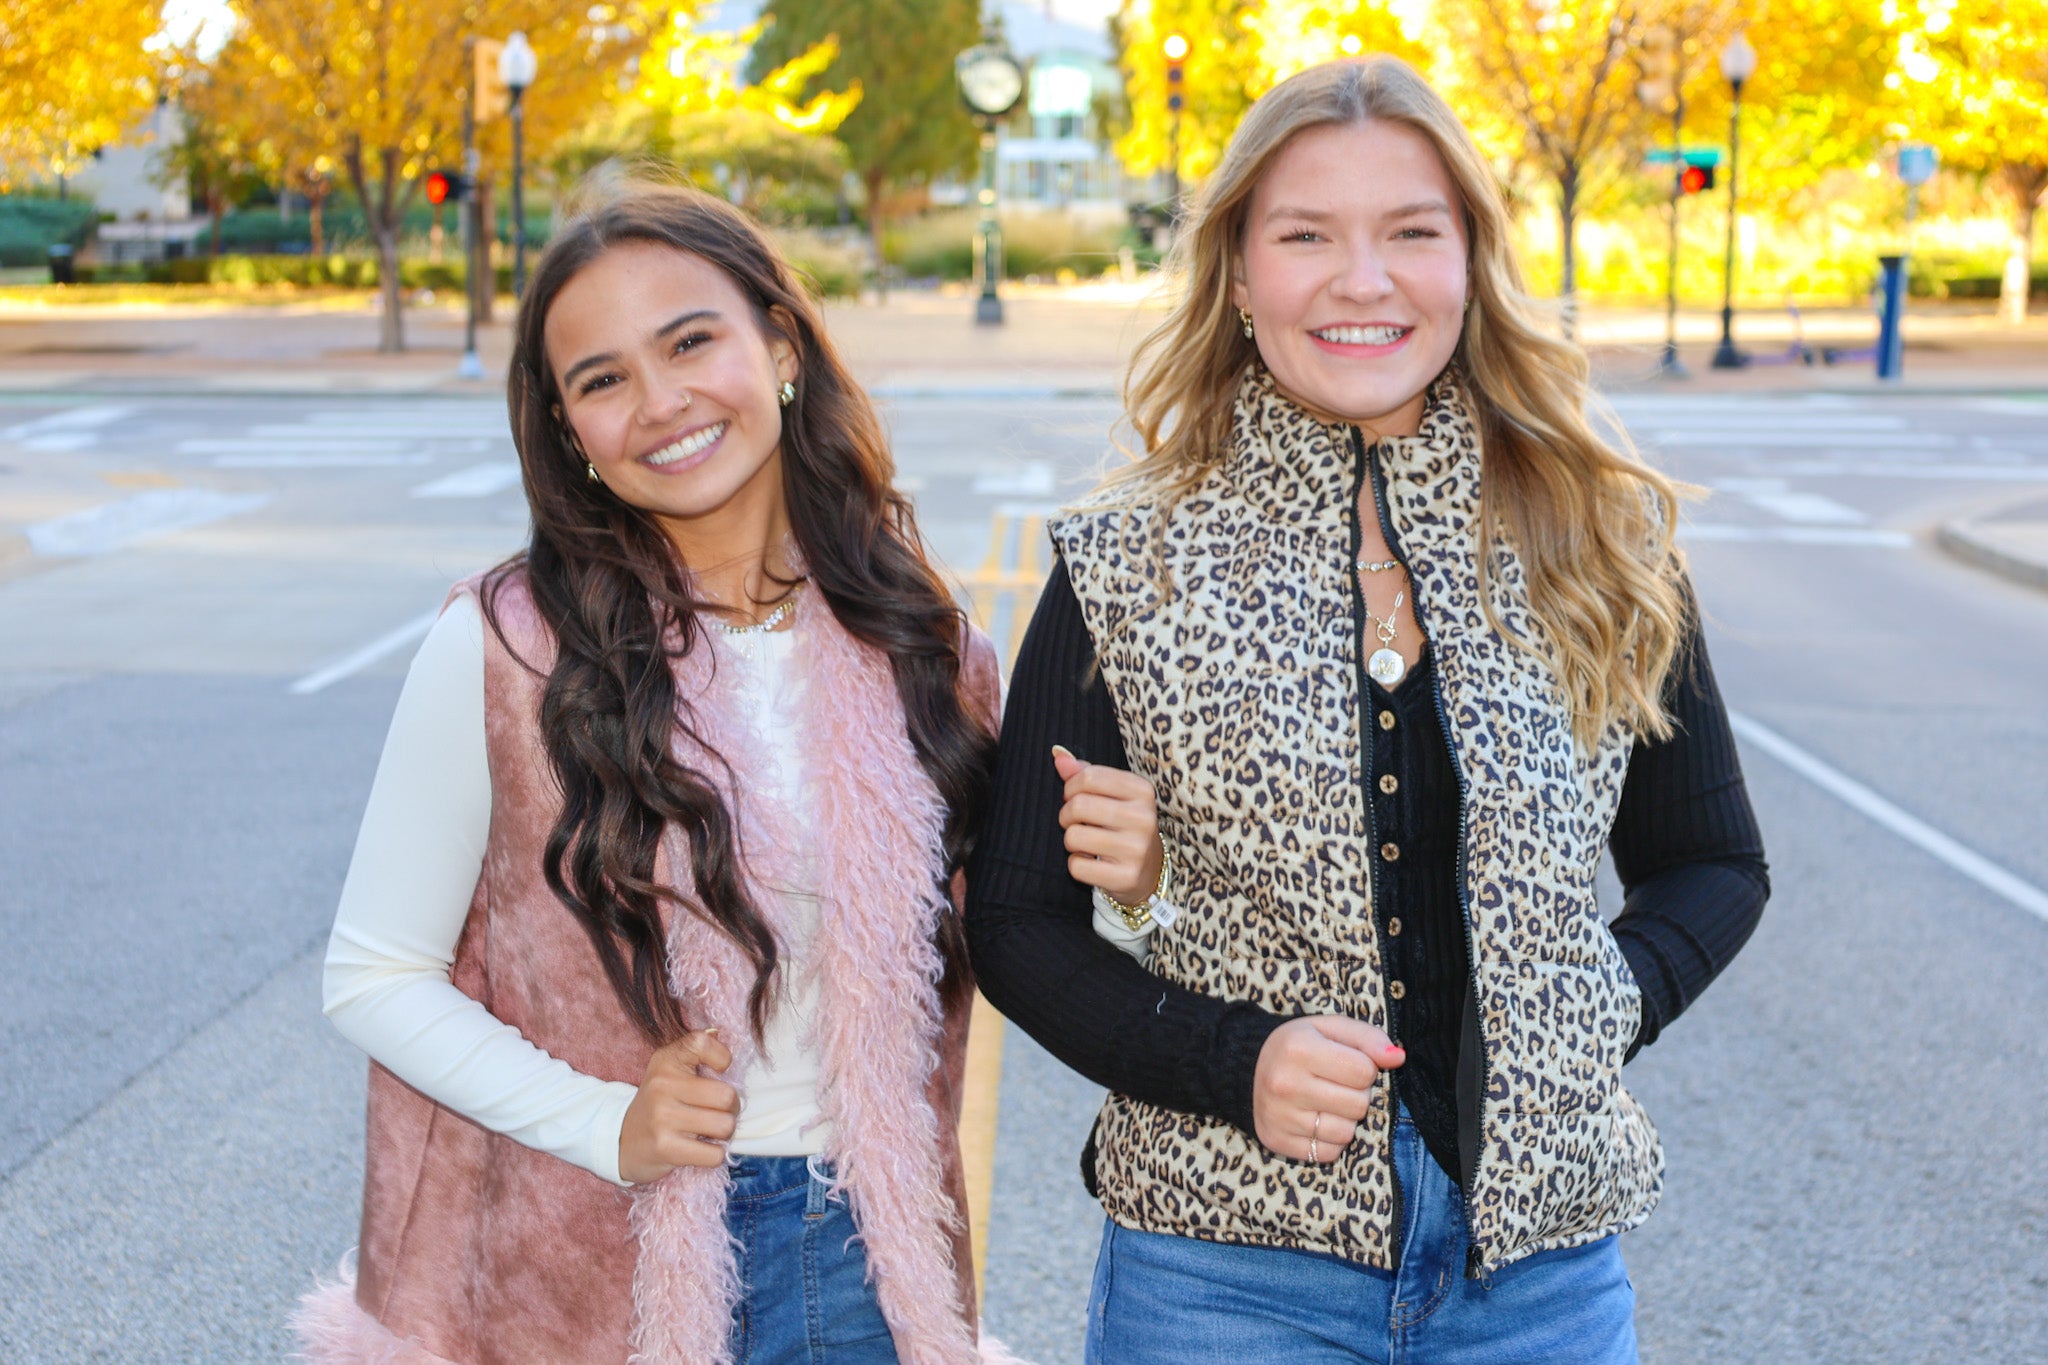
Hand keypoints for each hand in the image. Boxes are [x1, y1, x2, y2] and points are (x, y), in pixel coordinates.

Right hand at [618, 1029, 739, 1183]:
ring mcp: (662, 1117)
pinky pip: (714, 1154)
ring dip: (724, 1134)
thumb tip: (718, 1033)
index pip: (701, 1043)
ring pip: (724, 1126)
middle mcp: (662, 1085)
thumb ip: (695, 1051)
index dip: (722, 1058)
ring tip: (709, 1132)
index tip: (718, 1071)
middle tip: (718, 1112)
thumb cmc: (658, 1103)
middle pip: (727, 1096)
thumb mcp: (669, 1069)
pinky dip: (714, 1155)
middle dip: (731, 1108)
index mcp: (666, 1061)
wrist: (620, 1140)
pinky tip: (700, 1149)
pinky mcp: (664, 1147)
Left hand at [1052, 745, 1163, 905]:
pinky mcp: (1125, 876)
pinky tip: (1092, 862)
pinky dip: (1076, 864)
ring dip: (1071, 840)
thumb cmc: (1123, 824)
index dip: (1071, 787)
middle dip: (1066, 814)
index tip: (1075, 797)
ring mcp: (1136, 849)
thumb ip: (1085, 773)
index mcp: (1142, 790)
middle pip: (1079, 805)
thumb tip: (1057, 754)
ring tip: (1084, 842)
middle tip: (1074, 822)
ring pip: (1074, 836)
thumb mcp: (1112, 794)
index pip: (1089, 776)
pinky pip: (1077, 866)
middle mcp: (1143, 818)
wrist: (1149, 871)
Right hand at [1252, 1016, 1404, 1163]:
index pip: (1364, 1071)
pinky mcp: (1276, 1141)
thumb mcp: (1330, 1028)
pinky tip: (1315, 1120)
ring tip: (1326, 1102)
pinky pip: (1328, 1153)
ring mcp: (1278, 1116)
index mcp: (1299, 1048)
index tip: (1347, 1064)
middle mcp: (1285, 1083)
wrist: (1247, 1067)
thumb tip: (1398, 1058)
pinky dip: (1330, 1140)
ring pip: (1346, 1132)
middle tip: (1336, 1084)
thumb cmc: (1299, 1045)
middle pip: (1358, 1104)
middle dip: (1356, 1094)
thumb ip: (1367, 1038)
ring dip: (1345, 1119)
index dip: (1365, 1068)